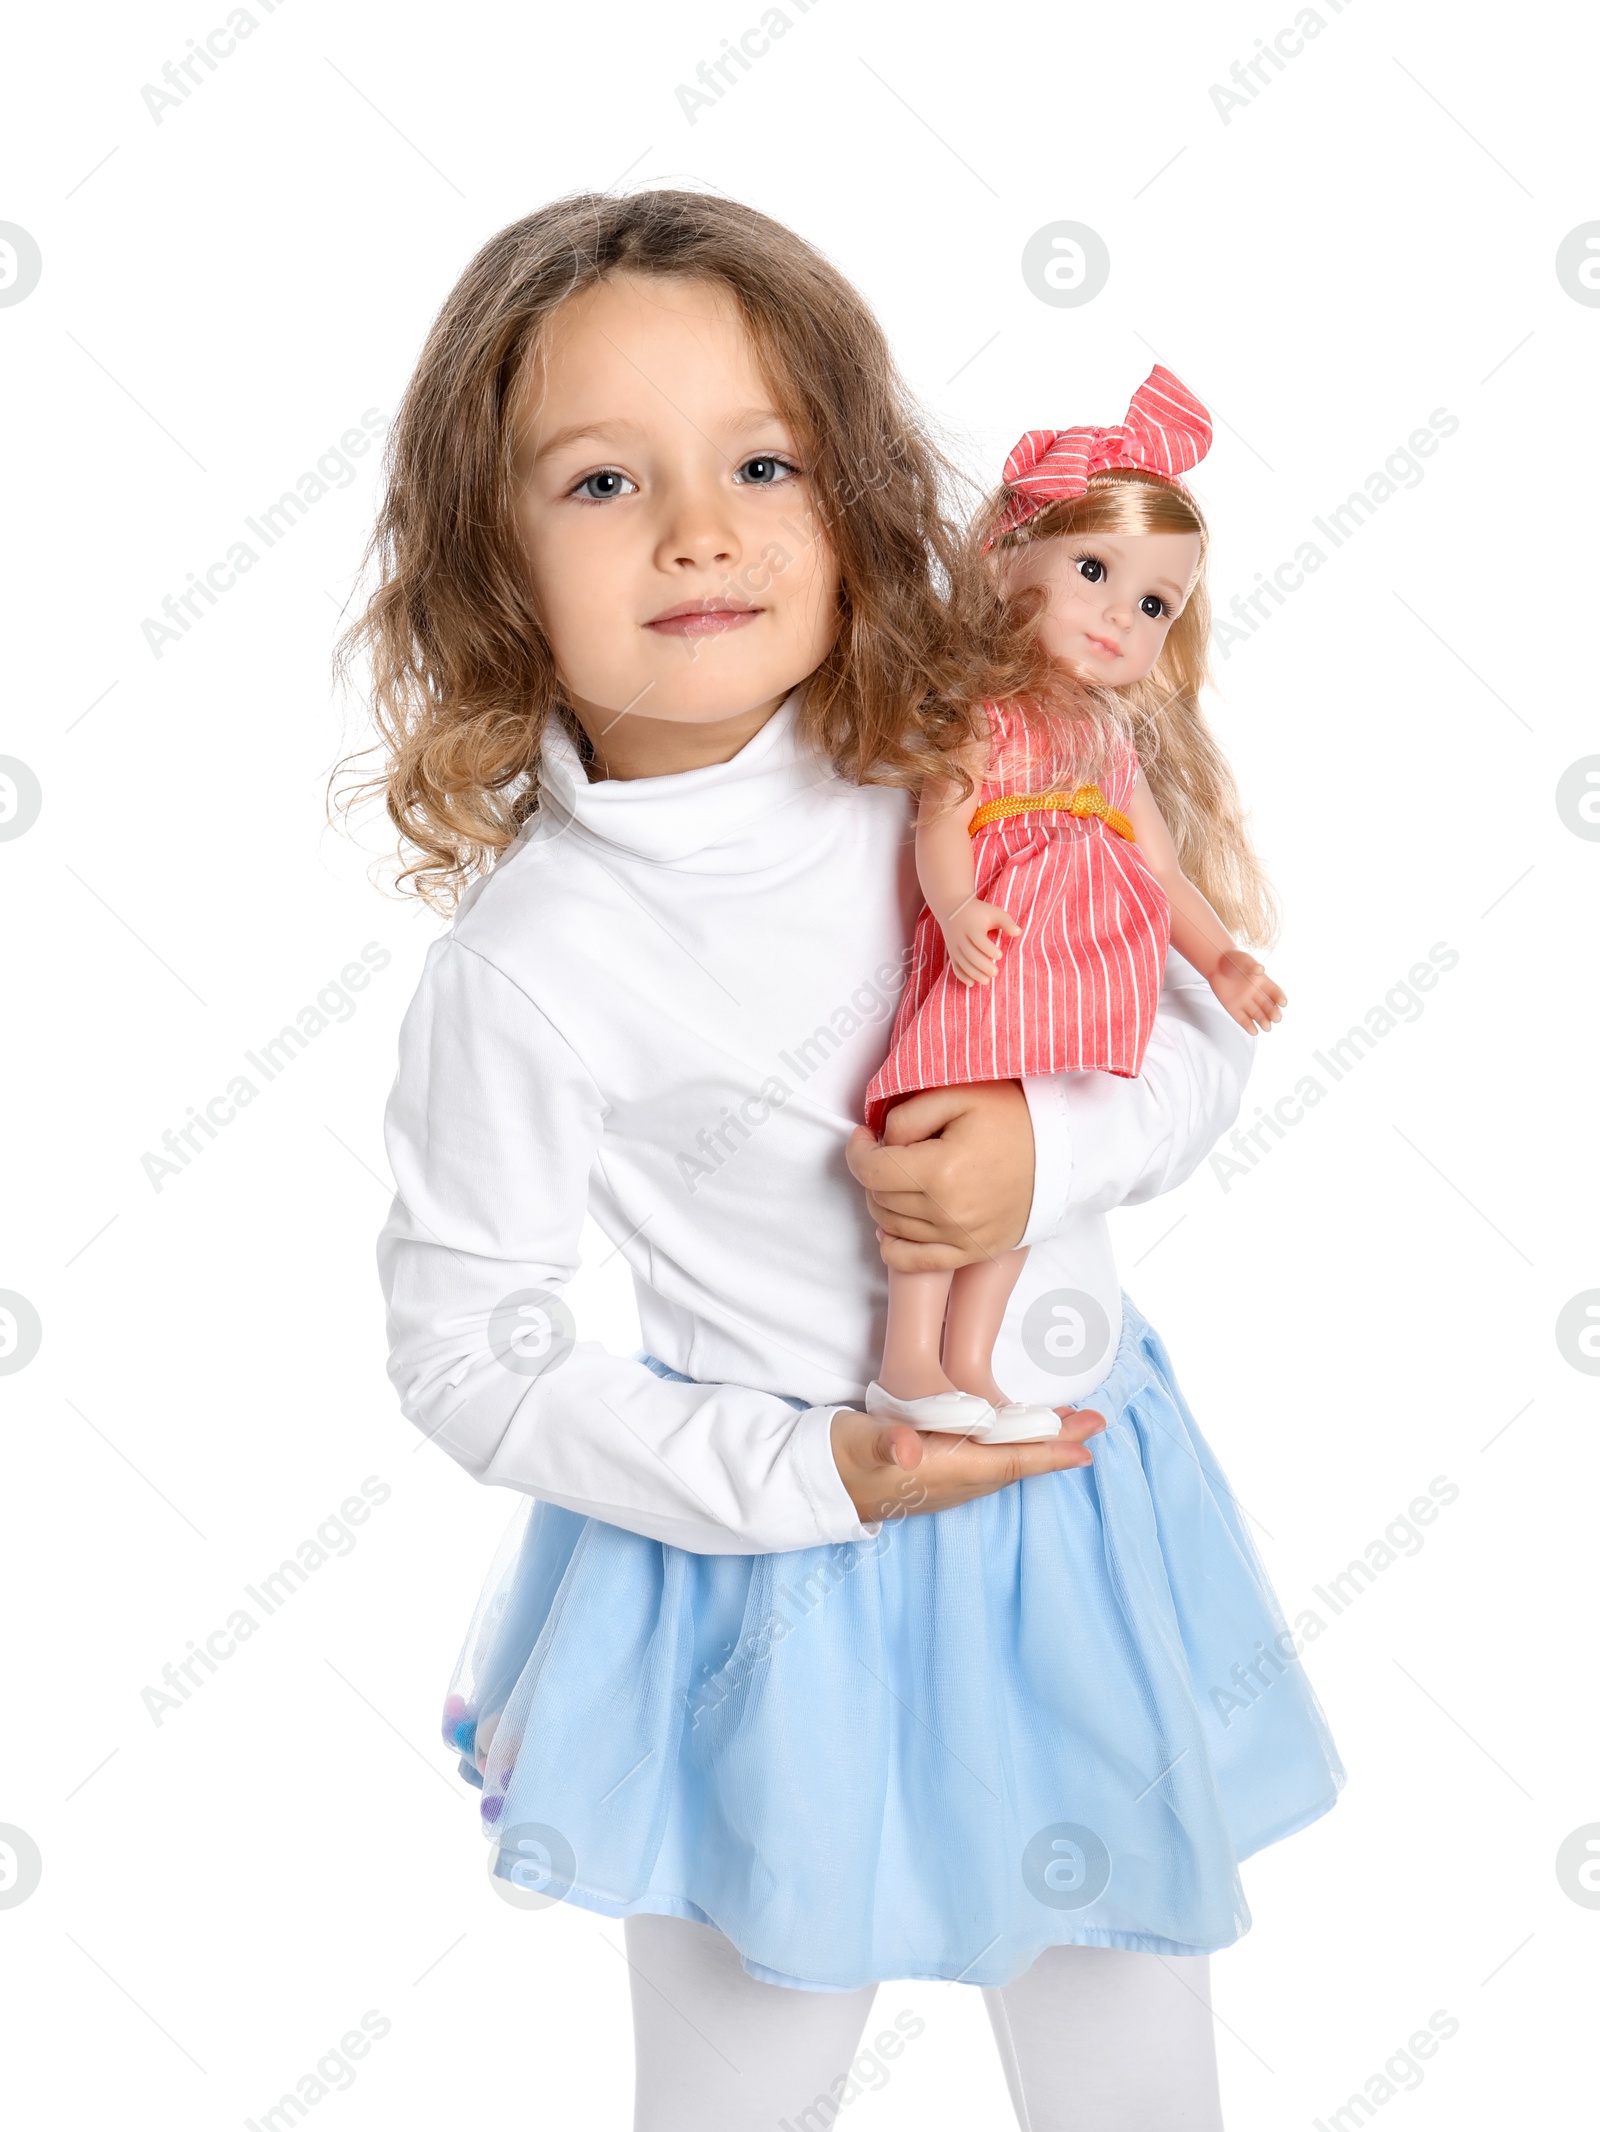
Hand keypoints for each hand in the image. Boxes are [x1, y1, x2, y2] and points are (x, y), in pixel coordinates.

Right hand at [831, 1405, 1105, 1523]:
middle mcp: (957, 1482)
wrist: (815, 1482)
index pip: (1010, 1462)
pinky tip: (1020, 1434)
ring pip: (1008, 1462)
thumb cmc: (842, 1458)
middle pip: (1019, 1462)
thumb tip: (908, 1449)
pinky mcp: (940, 1474)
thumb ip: (885, 1443)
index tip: (1087, 1447)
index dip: (1050, 1454)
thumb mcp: (860, 1445)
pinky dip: (1015, 1446)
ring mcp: (950, 1481)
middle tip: (1096, 1421)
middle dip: (1059, 1444)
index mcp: (946, 1472)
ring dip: (1041, 1444)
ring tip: (1070, 1424)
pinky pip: (991, 1461)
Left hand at [847, 1080, 1033, 1272]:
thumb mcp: (958, 1095)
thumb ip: (907, 1115)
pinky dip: (894, 1245)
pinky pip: (912, 1262)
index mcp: (941, 1171)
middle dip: (874, 1172)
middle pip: (878, 1198)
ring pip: (890, 1226)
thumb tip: (880, 1142)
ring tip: (904, 1177)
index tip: (864, 1136)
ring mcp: (960, 1238)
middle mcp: (947, 1212)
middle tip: (892, 1151)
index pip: (870, 1170)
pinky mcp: (972, 1252)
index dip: (857, 1150)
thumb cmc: (1013, 1117)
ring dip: (886, 1200)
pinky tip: (897, 1223)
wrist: (1062, 1151)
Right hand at [939, 898, 1020, 984]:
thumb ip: (1007, 922)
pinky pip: (955, 967)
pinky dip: (962, 976)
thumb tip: (1018, 933)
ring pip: (962, 963)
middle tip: (995, 973)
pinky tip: (972, 984)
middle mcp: (960, 937)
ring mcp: (954, 946)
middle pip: (970, 954)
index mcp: (972, 927)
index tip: (1000, 955)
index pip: (978, 940)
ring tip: (987, 981)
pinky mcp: (952, 953)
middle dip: (982, 965)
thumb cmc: (979, 912)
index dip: (989, 949)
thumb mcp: (994, 913)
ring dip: (973, 974)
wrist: (951, 908)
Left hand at [1210, 949, 1285, 1033]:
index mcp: (1264, 983)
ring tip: (1267, 1027)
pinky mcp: (1235, 1009)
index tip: (1283, 1003)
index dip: (1279, 997)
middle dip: (1273, 1013)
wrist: (1216, 965)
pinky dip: (1249, 1026)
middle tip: (1277, 1018)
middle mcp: (1257, 995)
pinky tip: (1254, 1031)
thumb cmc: (1233, 960)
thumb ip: (1251, 965)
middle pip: (1268, 1006)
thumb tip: (1260, 969)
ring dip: (1264, 1022)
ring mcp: (1246, 1003)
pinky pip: (1243, 1019)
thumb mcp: (1243, 960)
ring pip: (1258, 1015)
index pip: (1275, 992)